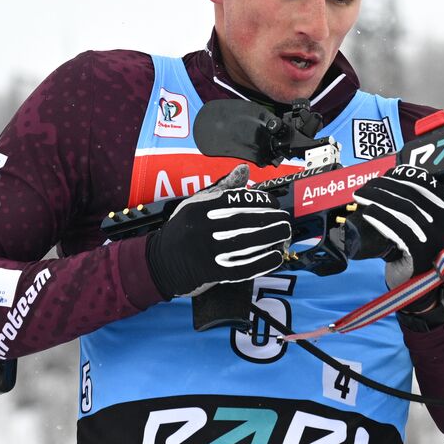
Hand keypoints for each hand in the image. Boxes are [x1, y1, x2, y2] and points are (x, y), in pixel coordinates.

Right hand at [146, 165, 292, 296]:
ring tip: (285, 234)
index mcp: (198, 209)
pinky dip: (263, 262)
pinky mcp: (211, 272)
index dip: (259, 201)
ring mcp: (206, 252)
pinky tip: (276, 256)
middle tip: (285, 219)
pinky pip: (243, 267)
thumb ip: (222, 189)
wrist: (159, 263)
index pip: (234, 200)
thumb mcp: (195, 205)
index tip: (273, 204)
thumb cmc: (182, 231)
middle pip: (244, 221)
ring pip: (246, 244)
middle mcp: (201, 229)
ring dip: (271, 238)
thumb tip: (244, 171)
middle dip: (270, 220)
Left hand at [342, 165, 443, 287]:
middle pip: (410, 195)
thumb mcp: (424, 219)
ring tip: (361, 198)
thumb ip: (416, 200)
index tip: (382, 176)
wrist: (416, 279)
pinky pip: (398, 229)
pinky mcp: (421, 251)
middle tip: (363, 188)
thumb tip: (391, 178)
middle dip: (383, 187)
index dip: (400, 176)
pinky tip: (368, 213)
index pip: (424, 183)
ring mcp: (436, 237)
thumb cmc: (416, 245)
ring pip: (403, 210)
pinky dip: (381, 218)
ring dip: (378, 200)